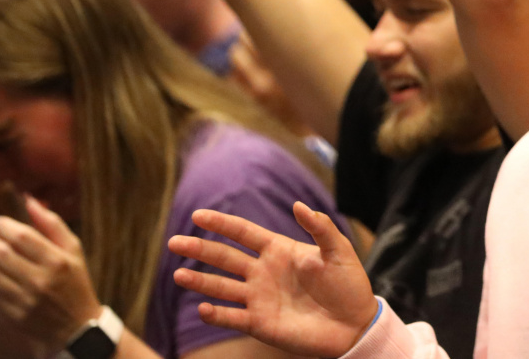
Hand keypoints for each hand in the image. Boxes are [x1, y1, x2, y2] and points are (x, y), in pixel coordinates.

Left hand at [0, 197, 101, 349]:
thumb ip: (52, 224)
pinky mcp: (13, 315)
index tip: (0, 221)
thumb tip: (29, 199)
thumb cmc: (75, 281)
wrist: (76, 327)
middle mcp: (41, 281)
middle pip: (1, 253)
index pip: (21, 236)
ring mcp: (25, 301)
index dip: (4, 225)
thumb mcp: (73, 250)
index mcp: (58, 261)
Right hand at [168, 201, 374, 356]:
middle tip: (173, 242)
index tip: (197, 215)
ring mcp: (259, 298)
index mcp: (279, 250)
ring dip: (200, 281)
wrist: (354, 324)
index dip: (221, 224)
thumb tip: (299, 205)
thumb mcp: (338, 250)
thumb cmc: (349, 284)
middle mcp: (263, 272)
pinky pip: (232, 317)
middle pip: (224, 257)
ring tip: (178, 275)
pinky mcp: (260, 323)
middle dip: (199, 249)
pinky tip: (202, 308)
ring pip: (221, 287)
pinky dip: (216, 314)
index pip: (243, 233)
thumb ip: (320, 227)